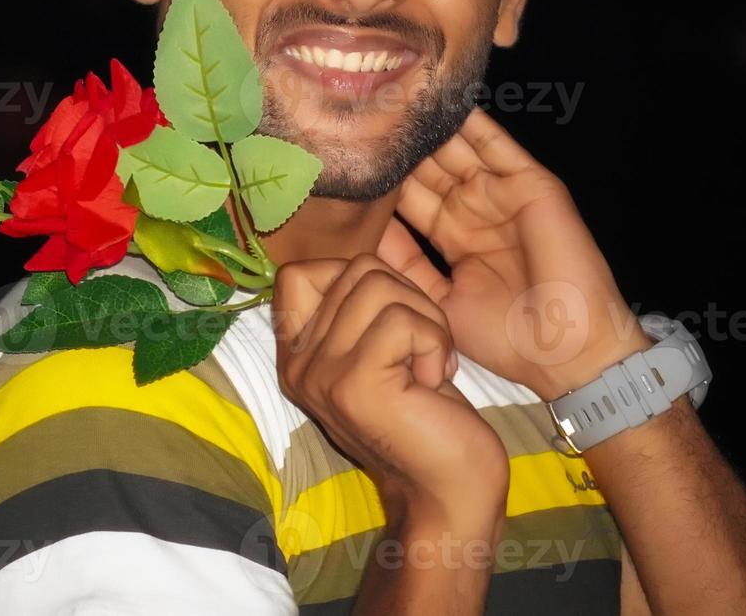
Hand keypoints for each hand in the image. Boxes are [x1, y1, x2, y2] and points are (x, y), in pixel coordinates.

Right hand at [273, 254, 508, 526]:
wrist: (450, 489)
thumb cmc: (426, 415)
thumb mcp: (378, 351)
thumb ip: (356, 309)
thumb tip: (365, 257)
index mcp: (295, 355)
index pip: (297, 273)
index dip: (352, 274)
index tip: (389, 320)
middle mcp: (296, 364)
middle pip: (354, 269)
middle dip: (409, 296)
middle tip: (424, 348)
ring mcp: (320, 375)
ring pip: (377, 286)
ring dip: (426, 319)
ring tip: (430, 364)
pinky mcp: (353, 385)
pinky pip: (401, 321)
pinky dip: (434, 343)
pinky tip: (433, 383)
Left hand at [376, 106, 645, 400]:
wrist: (564, 351)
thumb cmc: (504, 338)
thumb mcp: (435, 298)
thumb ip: (402, 263)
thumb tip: (358, 235)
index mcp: (454, 238)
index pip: (411, 199)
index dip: (383, 182)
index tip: (347, 159)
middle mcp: (475, 211)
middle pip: (428, 169)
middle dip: (400, 147)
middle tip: (363, 116)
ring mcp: (502, 195)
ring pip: (457, 152)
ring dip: (429, 129)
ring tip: (394, 99)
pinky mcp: (531, 185)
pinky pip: (497, 146)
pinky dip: (474, 124)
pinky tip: (444, 101)